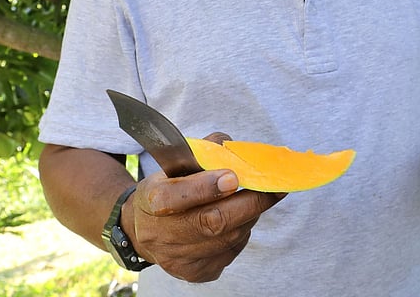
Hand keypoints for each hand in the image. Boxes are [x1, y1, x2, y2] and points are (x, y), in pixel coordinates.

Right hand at [129, 133, 284, 281]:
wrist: (144, 230)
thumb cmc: (166, 188)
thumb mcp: (173, 165)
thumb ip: (202, 152)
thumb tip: (230, 145)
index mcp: (151, 200)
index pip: (175, 197)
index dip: (205, 188)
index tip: (233, 177)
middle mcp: (161, 234)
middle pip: (212, 222)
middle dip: (249, 203)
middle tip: (275, 189)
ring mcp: (178, 258)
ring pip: (228, 238)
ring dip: (248, 217)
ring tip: (253, 200)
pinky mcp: (195, 273)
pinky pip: (231, 252)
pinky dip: (241, 233)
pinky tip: (237, 221)